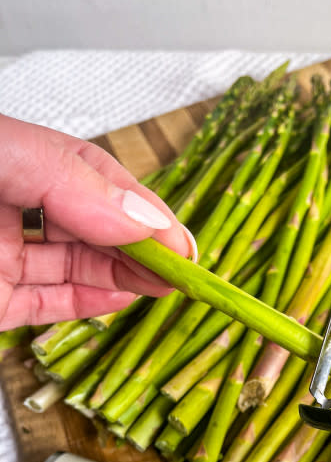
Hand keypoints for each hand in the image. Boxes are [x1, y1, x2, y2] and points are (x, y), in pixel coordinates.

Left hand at [0, 114, 196, 331]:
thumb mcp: (5, 157)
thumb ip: (74, 182)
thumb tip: (145, 218)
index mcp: (16, 162)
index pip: (95, 180)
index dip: (141, 209)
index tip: (178, 238)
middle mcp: (12, 209)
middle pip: (93, 227)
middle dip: (142, 246)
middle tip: (182, 267)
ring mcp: (3, 256)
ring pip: (76, 267)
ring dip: (126, 276)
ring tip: (166, 283)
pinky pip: (46, 304)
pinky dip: (88, 304)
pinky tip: (123, 298)